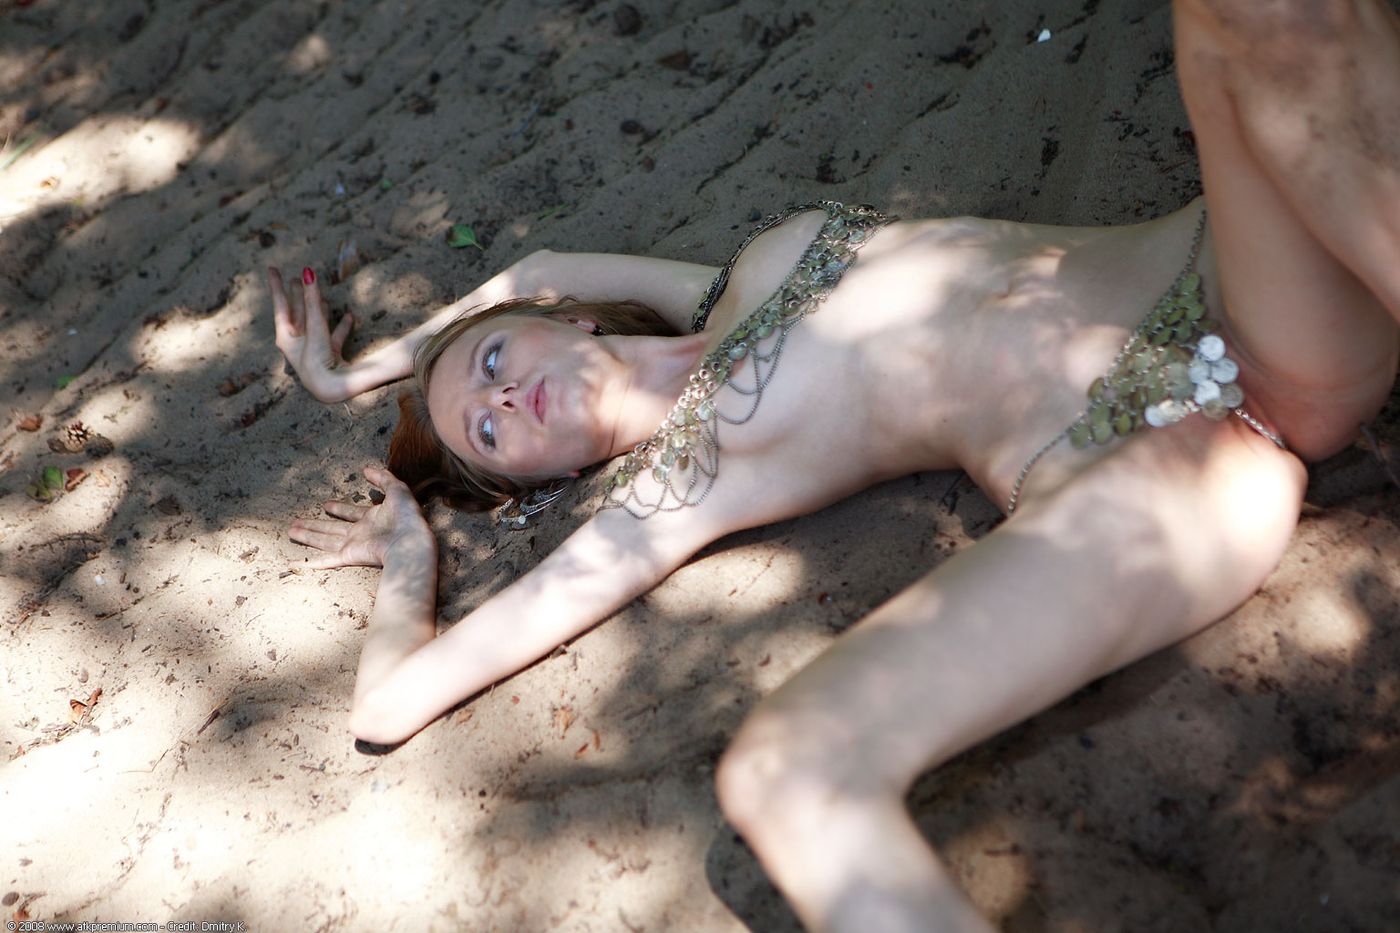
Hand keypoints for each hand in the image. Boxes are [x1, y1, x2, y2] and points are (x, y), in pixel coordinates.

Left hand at [269, 266, 355, 402]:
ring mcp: (314, 351)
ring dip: (318, 310)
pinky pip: (334, 337)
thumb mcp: (315, 328)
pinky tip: (350, 316)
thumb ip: (312, 301)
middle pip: (296, 314)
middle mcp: (297, 344)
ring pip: (315, 324)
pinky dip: (341, 325)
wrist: (333, 391)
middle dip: (296, 296)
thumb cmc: (318, 361)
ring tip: (321, 296)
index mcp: (286, 338)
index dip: (277, 286)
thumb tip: (308, 271)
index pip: (280, 305)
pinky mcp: (330, 357)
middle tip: (295, 279)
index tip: (272, 269)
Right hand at [289, 467, 433, 569]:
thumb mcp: (397, 489)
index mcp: (371, 518)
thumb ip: (383, 478)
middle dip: (315, 524)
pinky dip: (310, 563)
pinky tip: (295, 563)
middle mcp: (359, 533)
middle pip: (331, 528)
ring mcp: (353, 545)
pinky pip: (326, 560)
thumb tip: (366, 468)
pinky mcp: (349, 556)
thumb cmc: (407, 516)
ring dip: (308, 536)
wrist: (410, 540)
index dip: (339, 508)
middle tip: (297, 521)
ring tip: (291, 532)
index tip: (326, 505)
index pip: (350, 512)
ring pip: (324, 541)